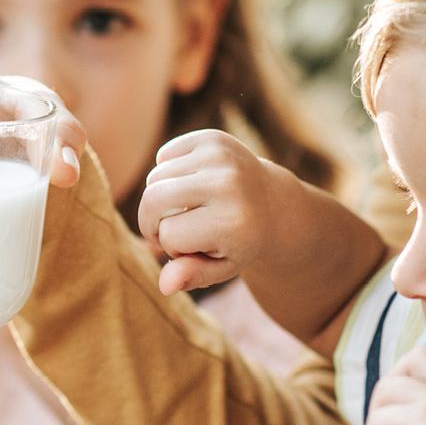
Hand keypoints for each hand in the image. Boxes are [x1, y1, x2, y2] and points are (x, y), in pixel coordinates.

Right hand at [138, 129, 302, 294]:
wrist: (274, 204)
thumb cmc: (241, 241)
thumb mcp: (222, 267)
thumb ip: (191, 276)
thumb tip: (164, 286)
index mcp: (231, 222)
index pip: (168, 235)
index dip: (174, 247)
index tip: (196, 247)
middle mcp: (227, 184)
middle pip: (152, 200)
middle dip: (152, 220)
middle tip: (171, 228)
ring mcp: (220, 156)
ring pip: (154, 179)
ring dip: (162, 198)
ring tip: (188, 207)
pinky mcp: (213, 138)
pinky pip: (163, 156)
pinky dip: (169, 173)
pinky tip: (192, 183)